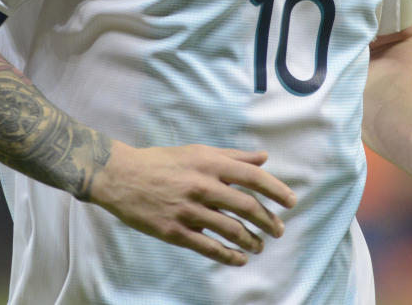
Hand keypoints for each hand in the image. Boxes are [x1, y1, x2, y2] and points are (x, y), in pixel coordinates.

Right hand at [89, 141, 297, 265]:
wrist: (120, 176)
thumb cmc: (161, 161)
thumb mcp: (197, 152)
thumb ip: (231, 157)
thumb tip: (263, 158)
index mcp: (209, 163)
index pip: (252, 177)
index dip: (276, 190)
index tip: (291, 202)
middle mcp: (202, 186)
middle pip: (246, 206)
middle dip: (268, 220)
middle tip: (279, 229)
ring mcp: (188, 210)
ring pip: (230, 229)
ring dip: (251, 240)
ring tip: (260, 246)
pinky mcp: (174, 231)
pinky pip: (208, 247)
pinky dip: (228, 255)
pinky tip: (239, 259)